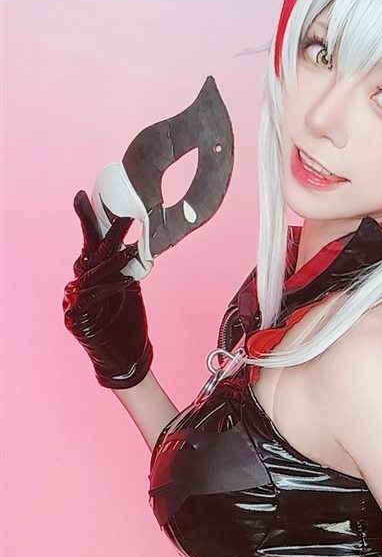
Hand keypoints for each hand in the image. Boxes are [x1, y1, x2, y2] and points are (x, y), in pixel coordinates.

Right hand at [63, 190, 153, 388]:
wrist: (125, 358)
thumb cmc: (126, 322)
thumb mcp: (129, 286)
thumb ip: (125, 266)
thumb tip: (133, 243)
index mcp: (90, 274)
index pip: (90, 243)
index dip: (92, 220)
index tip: (89, 198)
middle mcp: (79, 284)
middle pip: (90, 253)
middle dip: (104, 231)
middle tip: (121, 214)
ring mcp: (74, 302)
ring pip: (93, 275)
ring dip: (114, 262)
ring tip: (131, 251)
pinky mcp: (75, 319)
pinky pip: (92, 298)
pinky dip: (110, 289)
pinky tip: (125, 283)